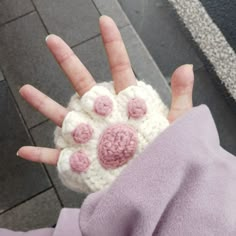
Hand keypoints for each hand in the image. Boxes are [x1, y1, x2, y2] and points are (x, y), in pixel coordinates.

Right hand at [17, 16, 193, 164]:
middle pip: (83, 83)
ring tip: (26, 89)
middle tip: (52, 41)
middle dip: (68, 61)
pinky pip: (56, 157)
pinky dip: (41, 155)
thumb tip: (185, 66)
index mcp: (127, 104)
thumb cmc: (167, 153)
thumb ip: (179, 96)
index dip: (113, 44)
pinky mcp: (82, 160)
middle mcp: (104, 116)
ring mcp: (90, 137)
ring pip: (63, 116)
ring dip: (43, 104)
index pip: (119, 68)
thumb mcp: (176, 123)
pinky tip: (24, 151)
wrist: (157, 182)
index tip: (105, 22)